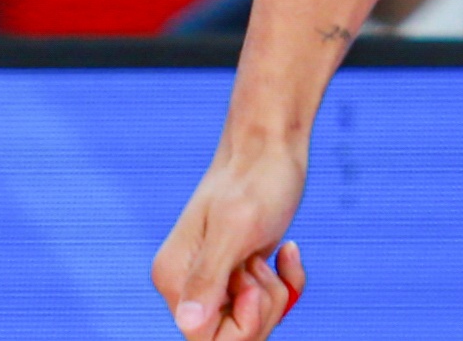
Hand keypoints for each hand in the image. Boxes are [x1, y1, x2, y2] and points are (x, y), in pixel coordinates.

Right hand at [153, 138, 308, 338]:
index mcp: (174, 278)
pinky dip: (287, 282)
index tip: (252, 282)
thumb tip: (188, 325)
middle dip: (261, 309)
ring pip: (252, 323)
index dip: (240, 323)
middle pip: (230, 337)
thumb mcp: (235, 228)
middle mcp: (187, 284)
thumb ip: (209, 277)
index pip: (203, 339)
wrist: (271, 142)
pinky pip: (268, 305)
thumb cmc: (256, 179)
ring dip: (274, 293)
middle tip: (261, 265)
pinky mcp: (240, 272)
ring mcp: (214, 279)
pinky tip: (288, 251)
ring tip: (269, 252)